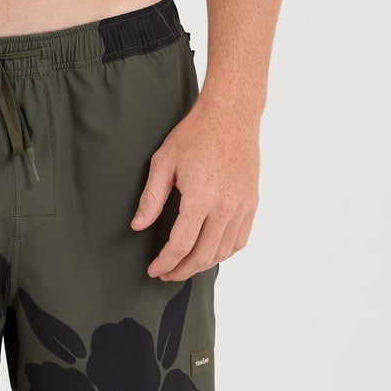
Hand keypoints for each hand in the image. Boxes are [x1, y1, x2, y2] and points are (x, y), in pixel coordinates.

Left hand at [131, 98, 259, 280]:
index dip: (165, 263)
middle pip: (203, 256)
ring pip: (223, 252)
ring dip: (202, 265)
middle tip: (166, 274)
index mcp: (200, 198)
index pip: (181, 245)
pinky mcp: (252, 204)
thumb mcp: (163, 162)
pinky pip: (240, 240)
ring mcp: (242, 207)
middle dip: (181, 271)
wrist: (231, 116)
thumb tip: (138, 226)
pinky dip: (224, 253)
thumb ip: (151, 198)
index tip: (154, 270)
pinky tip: (209, 252)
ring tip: (184, 265)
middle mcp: (225, 207)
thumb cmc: (195, 135)